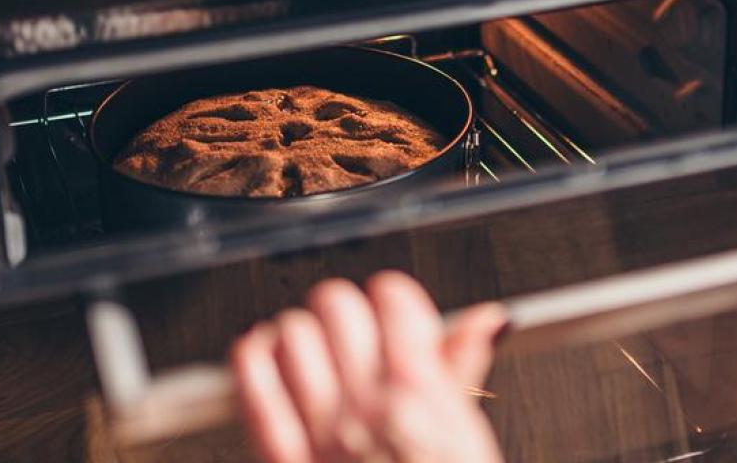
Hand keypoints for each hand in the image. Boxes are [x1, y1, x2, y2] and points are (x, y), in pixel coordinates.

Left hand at [231, 272, 507, 462]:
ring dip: (299, 330)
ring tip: (309, 342)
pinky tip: (259, 350)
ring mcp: (322, 435)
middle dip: (346, 309)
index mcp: (422, 395)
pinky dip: (253, 360)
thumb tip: (483, 321)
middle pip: (339, 308)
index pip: (393, 300)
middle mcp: (369, 409)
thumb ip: (461, 371)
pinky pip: (256, 391)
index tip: (393, 305)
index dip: (393, 297)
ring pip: (292, 337)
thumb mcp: (467, 439)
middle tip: (353, 326)